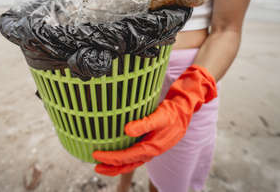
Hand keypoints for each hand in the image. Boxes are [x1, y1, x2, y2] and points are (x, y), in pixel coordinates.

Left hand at [92, 64, 217, 175]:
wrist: (183, 112)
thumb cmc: (171, 113)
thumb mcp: (159, 116)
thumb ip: (144, 123)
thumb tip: (127, 130)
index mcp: (151, 148)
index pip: (127, 157)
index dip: (111, 158)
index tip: (97, 154)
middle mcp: (150, 152)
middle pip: (127, 165)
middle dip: (111, 167)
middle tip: (96, 166)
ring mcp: (149, 150)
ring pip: (130, 163)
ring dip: (116, 166)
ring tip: (102, 165)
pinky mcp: (149, 146)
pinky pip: (134, 157)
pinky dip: (123, 159)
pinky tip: (116, 154)